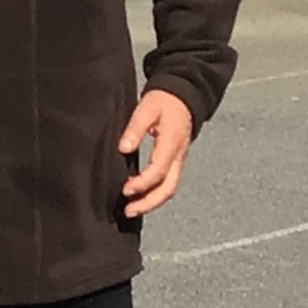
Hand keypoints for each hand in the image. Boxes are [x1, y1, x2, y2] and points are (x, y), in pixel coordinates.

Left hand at [117, 89, 195, 219]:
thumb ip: (135, 129)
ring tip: (132, 209)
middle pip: (168, 188)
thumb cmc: (164, 101)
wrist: (183, 96)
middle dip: (149, 203)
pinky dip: (154, 194)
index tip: (125, 189)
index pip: (159, 171)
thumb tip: (124, 148)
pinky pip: (168, 183)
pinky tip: (139, 196)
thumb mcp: (147, 108)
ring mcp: (179, 160)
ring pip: (169, 188)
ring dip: (151, 202)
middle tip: (129, 210)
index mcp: (172, 143)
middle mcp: (178, 156)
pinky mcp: (175, 161)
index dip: (142, 183)